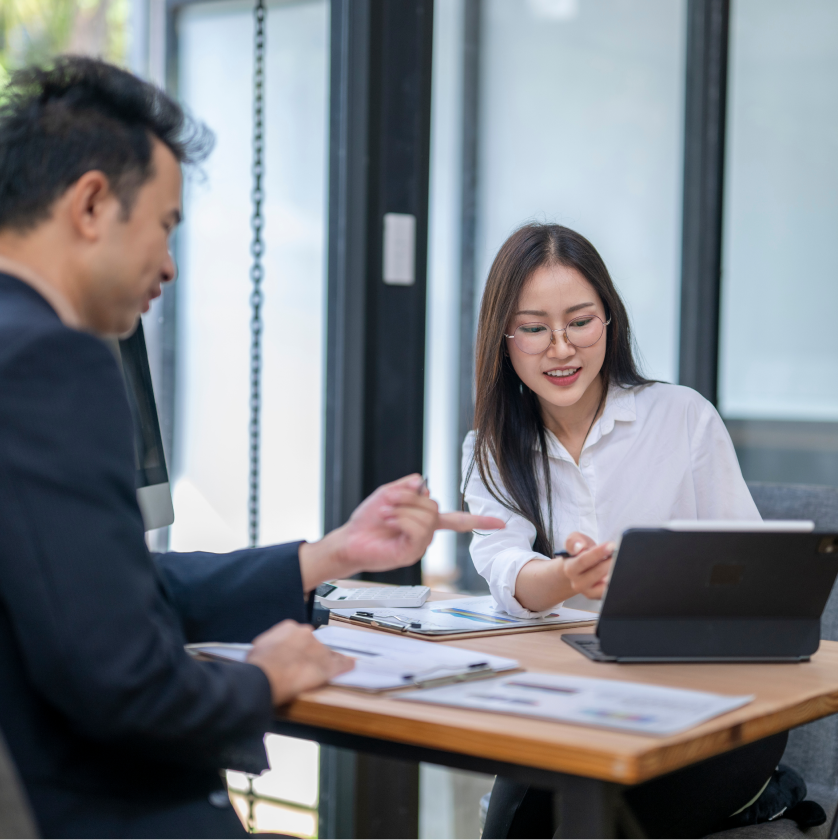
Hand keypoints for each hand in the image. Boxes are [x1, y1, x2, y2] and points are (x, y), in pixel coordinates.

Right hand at [246, 620, 352, 705]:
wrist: (265, 677)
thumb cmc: (259, 664)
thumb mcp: (259, 645)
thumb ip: (272, 642)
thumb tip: (272, 648)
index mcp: (290, 627)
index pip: (299, 635)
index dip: (297, 646)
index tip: (295, 654)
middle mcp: (307, 634)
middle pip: (314, 643)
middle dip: (310, 653)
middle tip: (302, 666)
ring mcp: (319, 649)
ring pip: (327, 653)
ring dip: (324, 661)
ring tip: (320, 670)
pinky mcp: (327, 666)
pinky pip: (342, 663)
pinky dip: (346, 665)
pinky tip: (350, 665)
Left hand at [299, 474, 504, 587]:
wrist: (349, 540)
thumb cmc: (367, 520)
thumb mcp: (388, 494)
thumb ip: (407, 487)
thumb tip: (424, 483)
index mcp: (425, 521)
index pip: (458, 521)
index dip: (480, 521)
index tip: (502, 523)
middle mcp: (426, 534)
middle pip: (434, 507)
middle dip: (410, 498)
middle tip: (389, 501)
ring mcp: (419, 545)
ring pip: (426, 517)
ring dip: (402, 508)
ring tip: (385, 513)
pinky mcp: (410, 553)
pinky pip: (416, 529)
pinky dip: (401, 519)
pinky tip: (388, 521)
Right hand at [560, 532, 614, 599]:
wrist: (578, 570)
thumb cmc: (579, 554)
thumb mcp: (574, 542)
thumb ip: (573, 541)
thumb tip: (578, 547)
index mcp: (570, 569)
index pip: (583, 560)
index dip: (598, 552)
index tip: (612, 545)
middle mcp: (578, 583)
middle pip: (597, 572)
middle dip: (610, 562)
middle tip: (621, 552)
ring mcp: (589, 592)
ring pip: (605, 585)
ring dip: (614, 573)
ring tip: (620, 562)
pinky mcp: (599, 597)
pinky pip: (610, 591)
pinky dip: (616, 582)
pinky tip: (620, 572)